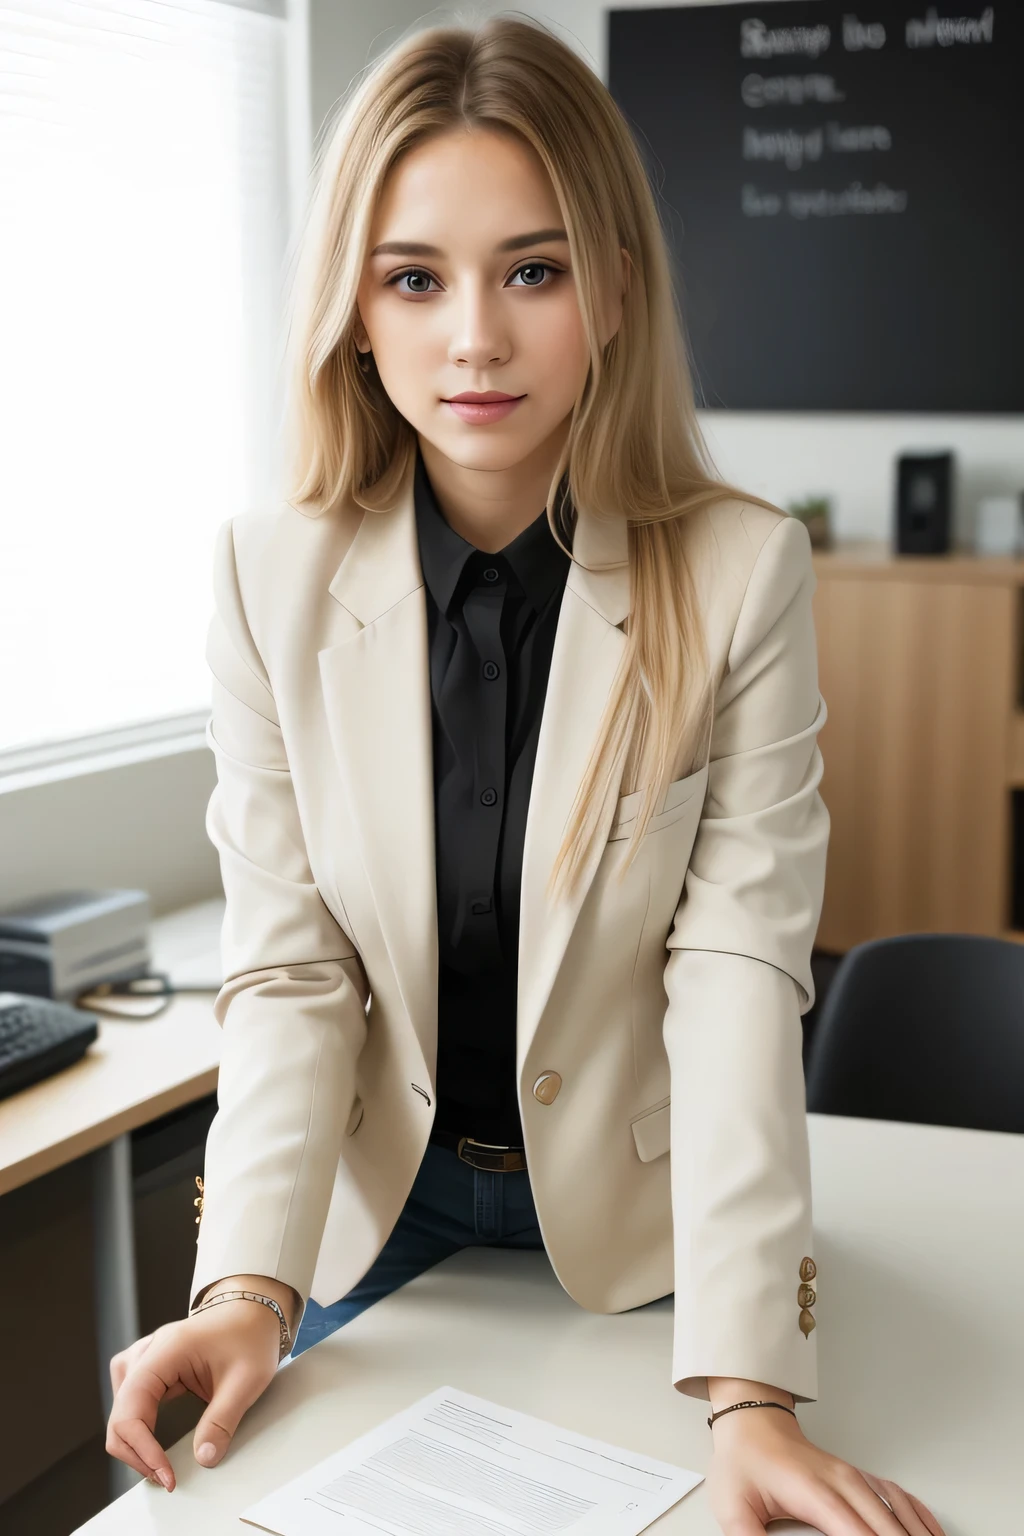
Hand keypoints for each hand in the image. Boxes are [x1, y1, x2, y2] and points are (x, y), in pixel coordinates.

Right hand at [105, 1298, 282, 1490]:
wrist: (254, 1309)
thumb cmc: (250, 1334)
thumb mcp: (247, 1379)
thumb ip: (223, 1420)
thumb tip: (204, 1458)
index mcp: (166, 1350)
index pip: (131, 1408)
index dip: (142, 1449)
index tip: (166, 1474)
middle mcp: (148, 1351)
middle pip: (119, 1412)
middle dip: (136, 1452)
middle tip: (165, 1476)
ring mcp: (146, 1357)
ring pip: (119, 1407)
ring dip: (132, 1440)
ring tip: (157, 1462)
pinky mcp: (151, 1366)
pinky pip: (129, 1400)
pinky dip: (136, 1425)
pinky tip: (152, 1438)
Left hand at [706, 1405, 945, 1534]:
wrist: (751, 1421)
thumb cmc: (744, 1463)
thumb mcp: (733, 1508)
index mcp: (816, 1494)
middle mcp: (844, 1483)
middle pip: (888, 1530)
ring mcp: (856, 1478)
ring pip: (900, 1513)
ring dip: (917, 1535)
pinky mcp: (860, 1477)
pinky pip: (900, 1497)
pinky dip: (920, 1519)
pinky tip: (931, 1533)